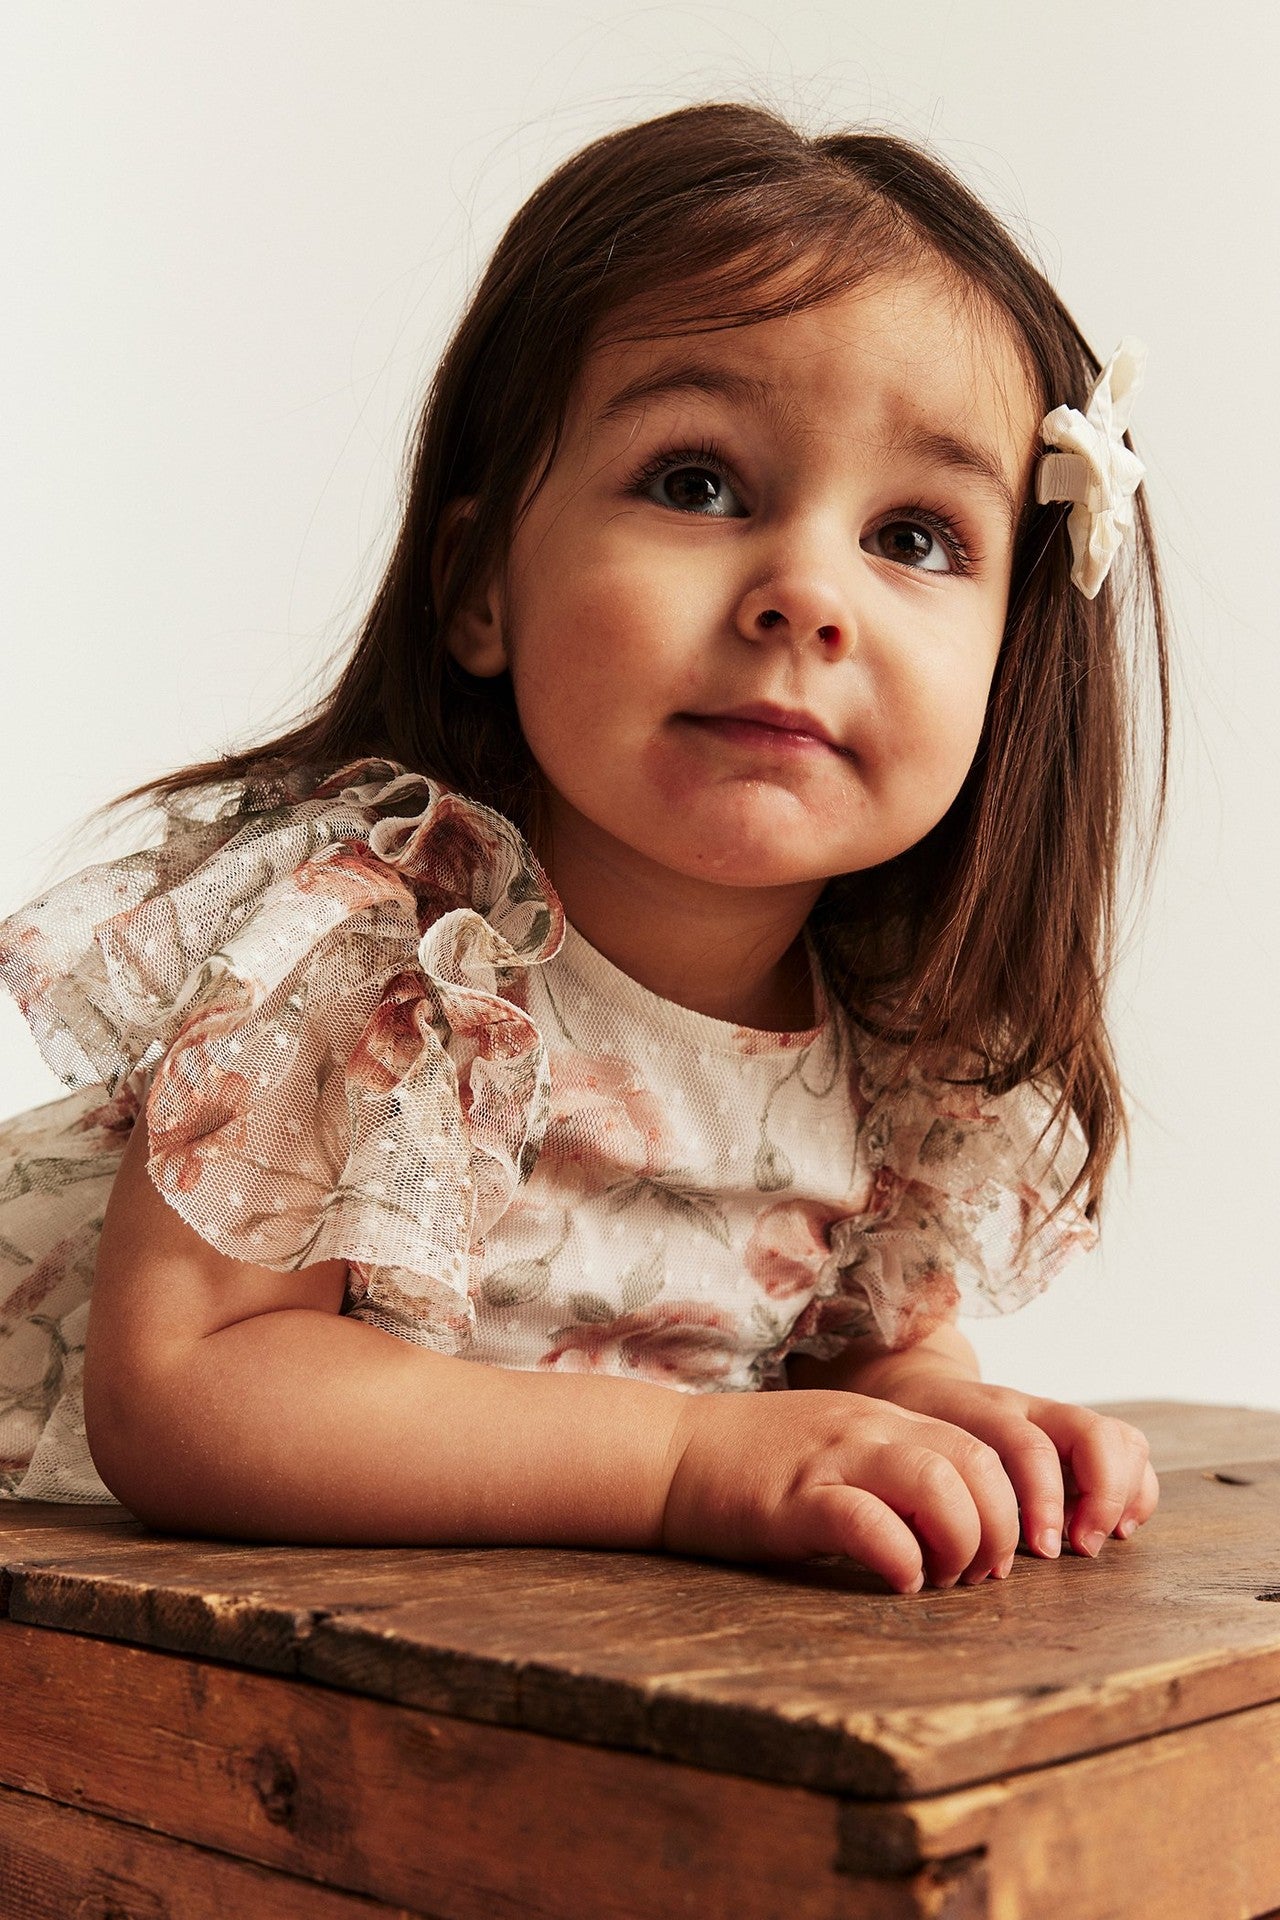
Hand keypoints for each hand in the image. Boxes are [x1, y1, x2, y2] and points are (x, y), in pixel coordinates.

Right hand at [661, 1387, 1023, 1592]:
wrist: (669, 1453)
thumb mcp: (835, 1445)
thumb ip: (889, 1466)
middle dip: (998, 1530)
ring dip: (959, 1542)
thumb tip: (951, 1520)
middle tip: (975, 1576)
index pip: (981, 1448)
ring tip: (939, 1579)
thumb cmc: (752, 1463)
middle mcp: (870, 1429)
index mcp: (884, 1418)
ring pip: (938, 1485)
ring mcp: (833, 1459)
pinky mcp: (795, 1499)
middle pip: (977, 1464)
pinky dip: (900, 1558)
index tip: (988, 1556)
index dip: (1005, 1508)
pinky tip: (897, 1582)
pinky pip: (869, 1522)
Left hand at [864, 1371, 1158, 1574]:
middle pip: (1095, 1433)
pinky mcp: (1079, 1437)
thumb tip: (935, 1556)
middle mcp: (1030, 1409)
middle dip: (1102, 1498)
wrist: (918, 1385)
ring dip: (1122, 1496)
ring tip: (1095, 1539)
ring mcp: (1059, 1419)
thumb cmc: (912, 1435)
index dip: (1044, 1502)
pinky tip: (1112, 1529)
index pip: (1031, 1447)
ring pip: (1122, 1439)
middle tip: (1080, 1549)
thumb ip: (928, 1491)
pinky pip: (1128, 1453)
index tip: (1044, 1552)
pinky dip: (1134, 1493)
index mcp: (985, 1412)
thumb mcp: (910, 1454)